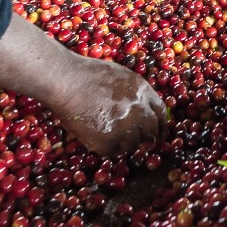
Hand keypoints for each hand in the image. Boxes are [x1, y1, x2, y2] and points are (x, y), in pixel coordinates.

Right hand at [44, 55, 166, 156]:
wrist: (65, 81)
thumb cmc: (87, 76)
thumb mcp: (122, 77)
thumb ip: (136, 94)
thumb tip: (145, 112)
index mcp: (143, 92)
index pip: (161, 114)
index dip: (160, 126)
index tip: (158, 134)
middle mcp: (139, 111)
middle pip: (151, 132)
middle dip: (146, 139)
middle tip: (140, 143)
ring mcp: (125, 128)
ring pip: (132, 144)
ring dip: (122, 141)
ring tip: (103, 126)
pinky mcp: (108, 142)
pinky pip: (113, 150)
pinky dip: (104, 145)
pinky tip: (92, 130)